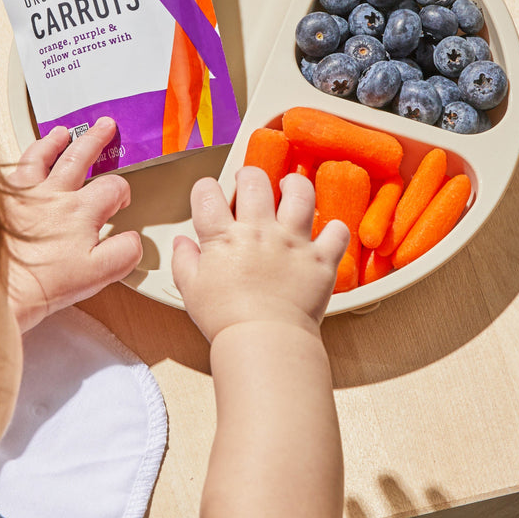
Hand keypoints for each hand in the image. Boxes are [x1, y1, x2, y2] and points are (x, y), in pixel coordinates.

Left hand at [4, 118, 142, 330]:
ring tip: (63, 133)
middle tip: (104, 127)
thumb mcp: (96, 276)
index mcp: (80, 210)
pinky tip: (23, 162)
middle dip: (95, 140)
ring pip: (41, 156)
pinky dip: (20, 161)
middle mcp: (52, 195)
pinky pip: (11, 171)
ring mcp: (22, 194)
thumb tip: (133, 238)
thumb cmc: (38, 285)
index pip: (113, 187)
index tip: (121, 201)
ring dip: (55, 141)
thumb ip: (123, 254)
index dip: (123, 192)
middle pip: (79, 156)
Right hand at [172, 167, 348, 341]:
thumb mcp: (191, 290)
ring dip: (295, 185)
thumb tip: (182, 243)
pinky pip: (336, 232)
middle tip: (249, 181)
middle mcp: (259, 231)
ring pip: (300, 193)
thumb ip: (184, 261)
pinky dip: (334, 230)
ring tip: (289, 187)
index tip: (209, 193)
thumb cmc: (226, 319)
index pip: (208, 194)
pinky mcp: (319, 259)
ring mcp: (292, 242)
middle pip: (255, 181)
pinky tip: (326, 232)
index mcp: (224, 237)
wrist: (263, 342)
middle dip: (249, 175)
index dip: (205, 188)